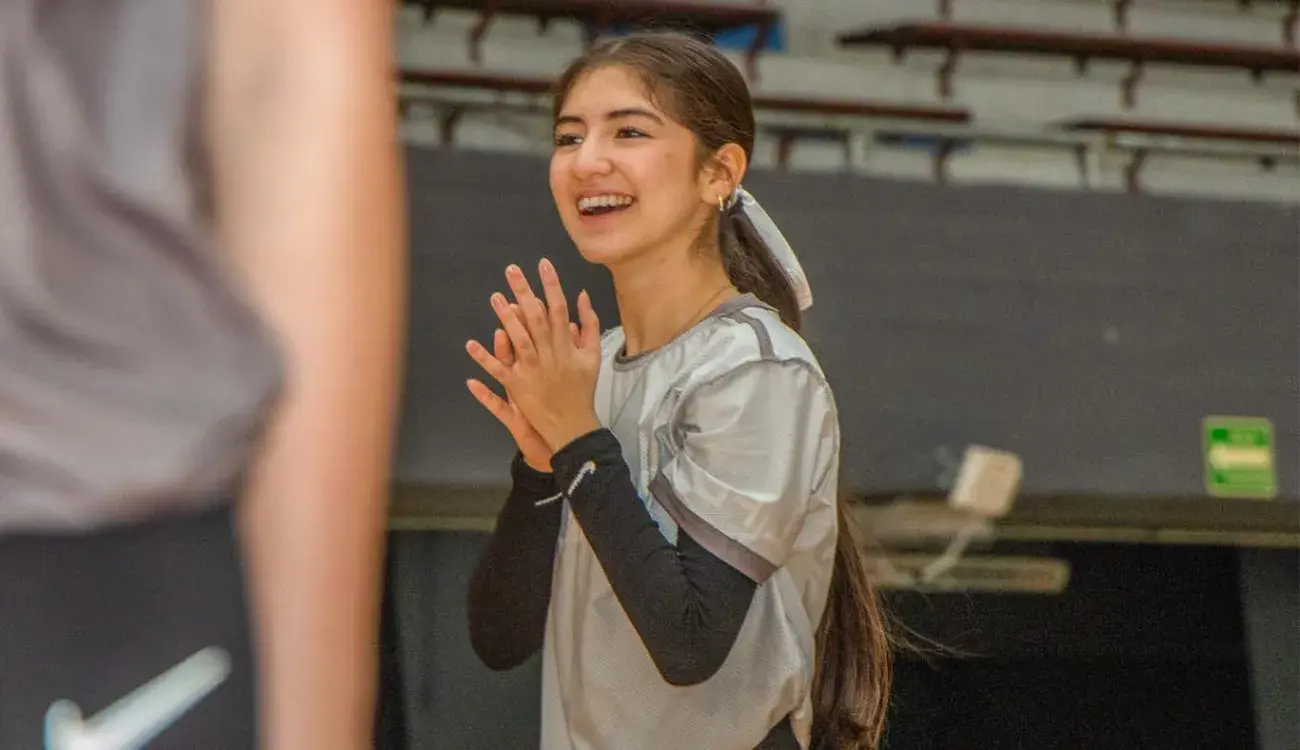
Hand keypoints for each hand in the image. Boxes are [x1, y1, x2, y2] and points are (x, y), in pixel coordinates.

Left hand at [466, 259, 601, 452]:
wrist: (573, 426)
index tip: (542, 265)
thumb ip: (589, 325)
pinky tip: (470, 345)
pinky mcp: (518, 387)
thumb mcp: (592, 356)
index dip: (550, 285)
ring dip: (506, 319)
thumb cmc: (582, 388)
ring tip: (495, 297)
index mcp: (567, 346)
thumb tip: (582, 295)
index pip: (558, 308)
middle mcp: (550, 355)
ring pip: (518, 340)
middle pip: (536, 318)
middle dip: (524, 293)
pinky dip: (484, 359)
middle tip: (511, 271)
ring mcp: (533, 371)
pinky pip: (499, 371)